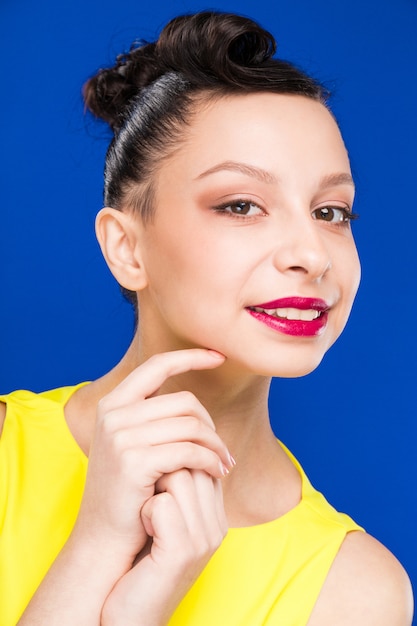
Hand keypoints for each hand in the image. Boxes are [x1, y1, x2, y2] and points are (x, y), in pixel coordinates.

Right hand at [73, 349, 231, 565]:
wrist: (103, 538)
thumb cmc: (128, 492)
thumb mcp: (133, 446)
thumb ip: (153, 419)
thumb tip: (192, 402)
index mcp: (114, 404)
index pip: (157, 364)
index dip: (190, 356)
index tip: (219, 356)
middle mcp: (113, 414)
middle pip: (185, 401)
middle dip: (212, 425)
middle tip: (224, 451)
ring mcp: (120, 435)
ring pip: (191, 425)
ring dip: (216, 446)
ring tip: (224, 464)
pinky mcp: (133, 460)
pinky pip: (190, 450)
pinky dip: (210, 460)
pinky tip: (217, 473)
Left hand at [101, 468, 227, 625]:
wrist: (129, 615)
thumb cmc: (140, 563)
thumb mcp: (163, 522)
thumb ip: (174, 489)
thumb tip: (166, 445)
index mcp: (215, 517)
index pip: (205, 461)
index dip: (175, 458)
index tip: (152, 471)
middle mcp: (216, 526)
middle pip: (194, 463)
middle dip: (163, 467)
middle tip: (144, 491)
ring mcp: (203, 539)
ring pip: (179, 476)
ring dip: (152, 487)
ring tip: (143, 513)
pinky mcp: (182, 551)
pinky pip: (162, 504)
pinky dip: (144, 511)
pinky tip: (141, 528)